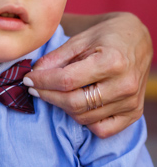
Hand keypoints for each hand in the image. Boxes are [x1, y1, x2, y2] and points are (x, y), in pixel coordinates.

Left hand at [25, 12, 151, 137]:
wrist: (138, 40)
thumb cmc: (107, 37)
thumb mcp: (80, 40)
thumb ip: (56, 58)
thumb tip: (34, 75)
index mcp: (113, 61)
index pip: (66, 81)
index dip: (42, 82)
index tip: (28, 79)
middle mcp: (124, 84)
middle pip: (73, 103)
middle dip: (48, 96)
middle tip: (35, 89)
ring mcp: (130, 102)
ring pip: (83, 117)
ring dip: (63, 107)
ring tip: (56, 93)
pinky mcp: (133, 113)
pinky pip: (102, 130)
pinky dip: (86, 122)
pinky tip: (79, 107)